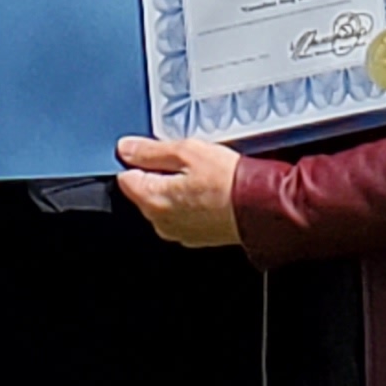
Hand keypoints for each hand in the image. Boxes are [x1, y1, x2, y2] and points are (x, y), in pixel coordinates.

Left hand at [115, 133, 242, 248]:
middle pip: (145, 190)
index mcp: (151, 200)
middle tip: (187, 162)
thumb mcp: (186, 151)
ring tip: (202, 176)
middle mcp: (160, 222)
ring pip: (165, 203)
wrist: (261, 207)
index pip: (125, 176)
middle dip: (159, 174)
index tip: (158, 152)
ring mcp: (178, 232)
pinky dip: (191, 203)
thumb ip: (150, 150)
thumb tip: (125, 149)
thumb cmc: (228, 180)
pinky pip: (183, 215)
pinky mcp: (196, 237)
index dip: (140, 160)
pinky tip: (210, 191)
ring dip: (177, 188)